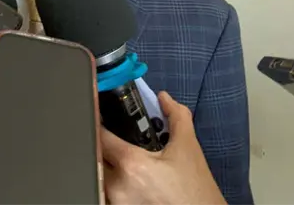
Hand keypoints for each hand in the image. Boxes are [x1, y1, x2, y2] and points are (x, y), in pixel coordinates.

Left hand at [102, 92, 225, 204]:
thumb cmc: (196, 193)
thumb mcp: (189, 149)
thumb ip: (176, 117)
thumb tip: (164, 98)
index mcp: (131, 165)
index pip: (100, 135)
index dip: (100, 123)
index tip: (106, 119)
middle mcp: (117, 186)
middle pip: (97, 156)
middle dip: (107, 146)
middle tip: (122, 143)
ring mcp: (116, 203)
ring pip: (101, 176)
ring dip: (110, 167)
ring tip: (130, 166)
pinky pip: (107, 193)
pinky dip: (115, 184)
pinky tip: (133, 183)